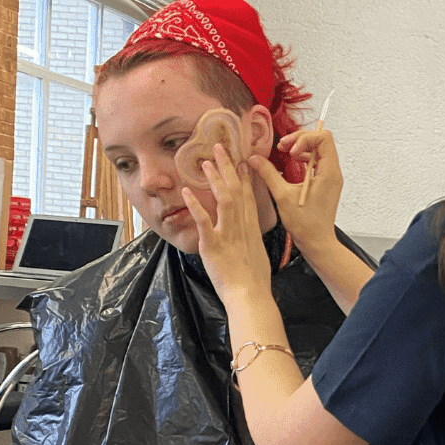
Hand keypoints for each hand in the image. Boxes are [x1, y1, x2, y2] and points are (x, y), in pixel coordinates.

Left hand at [181, 144, 272, 305]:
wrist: (251, 295)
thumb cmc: (256, 281)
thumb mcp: (258, 254)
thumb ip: (252, 241)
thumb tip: (249, 235)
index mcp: (252, 228)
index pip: (249, 196)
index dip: (244, 177)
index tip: (241, 161)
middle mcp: (242, 226)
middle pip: (236, 190)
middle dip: (228, 167)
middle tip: (220, 148)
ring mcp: (228, 234)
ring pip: (223, 199)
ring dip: (214, 179)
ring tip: (204, 163)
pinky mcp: (213, 244)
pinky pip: (203, 221)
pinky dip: (195, 205)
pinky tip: (186, 191)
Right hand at [248, 128, 343, 257]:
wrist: (317, 243)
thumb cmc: (306, 225)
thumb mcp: (283, 196)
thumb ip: (268, 174)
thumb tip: (255, 159)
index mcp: (329, 172)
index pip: (324, 138)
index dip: (304, 138)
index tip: (289, 150)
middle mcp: (333, 172)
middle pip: (321, 141)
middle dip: (300, 140)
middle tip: (282, 147)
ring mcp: (329, 177)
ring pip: (318, 150)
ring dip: (301, 148)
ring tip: (284, 153)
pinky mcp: (324, 183)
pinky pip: (316, 162)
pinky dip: (303, 158)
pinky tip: (289, 164)